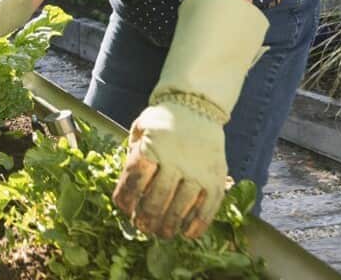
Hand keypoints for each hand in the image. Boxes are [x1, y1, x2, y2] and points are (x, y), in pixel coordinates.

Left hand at [112, 101, 227, 238]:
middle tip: (142, 226)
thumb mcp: (140, 130)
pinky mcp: (216, 179)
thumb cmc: (163, 123)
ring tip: (161, 232)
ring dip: (168, 225)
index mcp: (151, 148)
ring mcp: (198, 171)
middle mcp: (175, 161)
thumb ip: (132, 156)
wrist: (197, 107)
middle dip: (146, 218)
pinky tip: (188, 233)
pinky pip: (207, 208)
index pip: (134, 181)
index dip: (126, 199)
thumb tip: (127, 189)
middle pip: (156, 199)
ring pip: (180, 207)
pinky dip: (197, 224)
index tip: (124, 208)